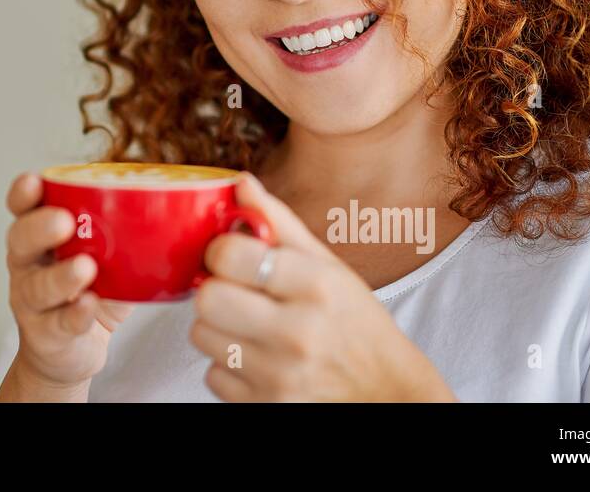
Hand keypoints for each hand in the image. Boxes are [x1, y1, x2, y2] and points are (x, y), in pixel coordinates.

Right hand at [0, 172, 133, 394]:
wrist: (73, 352)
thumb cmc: (93, 291)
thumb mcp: (107, 256)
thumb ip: (130, 231)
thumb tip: (188, 205)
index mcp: (41, 236)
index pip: (23, 208)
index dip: (24, 193)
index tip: (35, 181)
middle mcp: (29, 265)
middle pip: (20, 241)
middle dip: (39, 228)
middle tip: (64, 221)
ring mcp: (32, 302)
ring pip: (37, 286)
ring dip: (61, 276)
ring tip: (85, 268)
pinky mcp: (46, 335)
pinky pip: (59, 324)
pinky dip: (75, 314)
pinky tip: (89, 306)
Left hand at [189, 173, 456, 401]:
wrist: (387, 394)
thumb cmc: (356, 324)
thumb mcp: (330, 267)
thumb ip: (280, 223)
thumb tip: (241, 183)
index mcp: (316, 286)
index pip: (230, 255)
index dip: (219, 249)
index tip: (229, 254)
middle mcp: (298, 332)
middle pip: (208, 298)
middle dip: (213, 289)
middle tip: (233, 290)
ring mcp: (280, 376)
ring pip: (202, 336)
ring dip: (218, 328)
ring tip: (250, 326)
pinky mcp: (265, 406)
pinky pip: (213, 375)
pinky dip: (228, 367)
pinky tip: (257, 358)